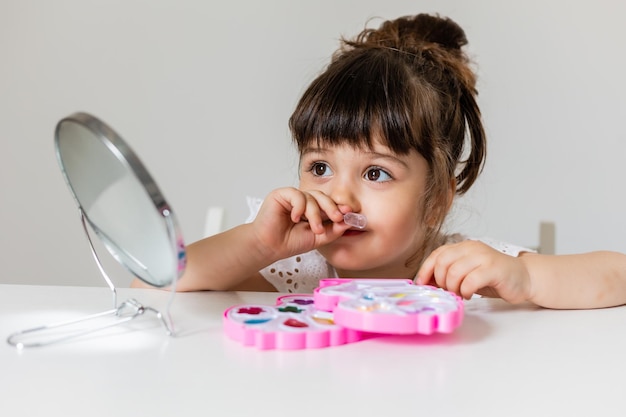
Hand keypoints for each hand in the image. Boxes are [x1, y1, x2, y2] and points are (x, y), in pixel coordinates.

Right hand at [250, 187, 350, 260]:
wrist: (269, 247)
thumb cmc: (290, 242)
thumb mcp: (318, 238)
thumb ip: (333, 230)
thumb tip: (348, 221)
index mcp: (312, 209)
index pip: (328, 203)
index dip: (339, 207)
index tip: (349, 213)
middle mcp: (303, 201)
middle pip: (322, 196)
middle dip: (331, 208)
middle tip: (337, 218)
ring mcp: (292, 197)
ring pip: (311, 197)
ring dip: (315, 214)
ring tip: (315, 228)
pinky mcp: (281, 194)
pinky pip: (297, 195)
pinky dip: (300, 207)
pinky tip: (296, 219)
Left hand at [416, 240, 531, 302]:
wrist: (524, 277)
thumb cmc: (493, 277)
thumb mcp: (467, 271)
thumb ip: (448, 272)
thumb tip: (426, 282)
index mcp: (463, 247)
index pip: (436, 254)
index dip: (425, 270)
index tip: (421, 284)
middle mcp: (471, 248)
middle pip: (442, 263)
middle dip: (440, 281)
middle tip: (448, 291)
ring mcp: (483, 257)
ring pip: (454, 272)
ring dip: (453, 288)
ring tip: (460, 293)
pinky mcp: (493, 269)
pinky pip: (470, 281)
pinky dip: (465, 291)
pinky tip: (469, 295)